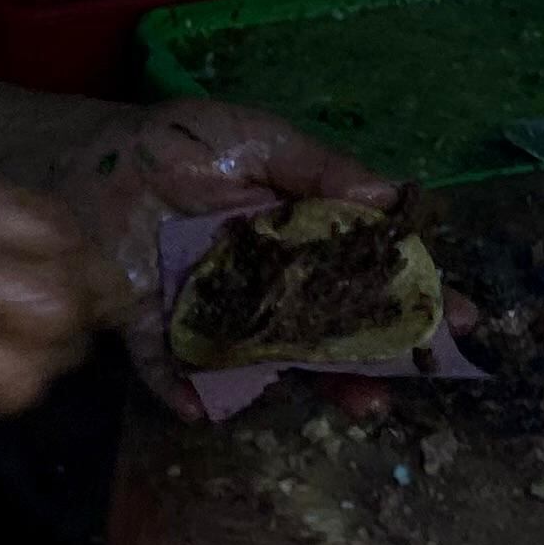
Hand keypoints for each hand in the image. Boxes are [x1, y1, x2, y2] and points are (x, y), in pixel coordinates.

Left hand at [56, 102, 398, 411]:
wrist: (90, 161)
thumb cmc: (178, 142)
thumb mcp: (259, 138)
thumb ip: (320, 171)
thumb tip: (390, 197)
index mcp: (291, 238)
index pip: (359, 271)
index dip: (406, 295)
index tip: (453, 319)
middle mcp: (258, 284)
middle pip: (322, 330)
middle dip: (366, 360)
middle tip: (400, 385)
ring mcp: (209, 314)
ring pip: (266, 358)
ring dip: (305, 383)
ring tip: (354, 402)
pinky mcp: (151, 331)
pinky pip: (170, 370)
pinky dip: (184, 389)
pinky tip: (206, 406)